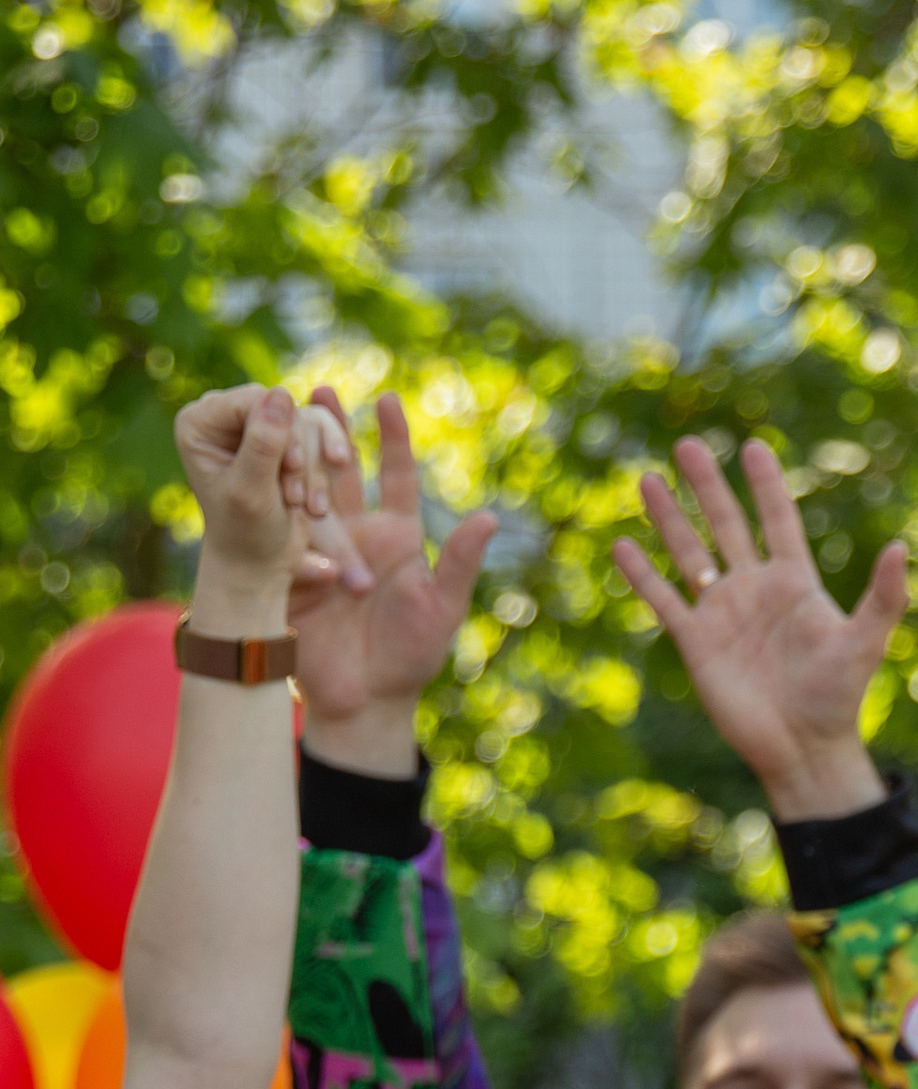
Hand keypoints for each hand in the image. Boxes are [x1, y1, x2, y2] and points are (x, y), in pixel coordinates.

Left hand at [172, 385, 354, 621]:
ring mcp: (255, 424)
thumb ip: (263, 443)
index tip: (289, 471)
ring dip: (313, 466)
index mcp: (199, 423)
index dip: (281, 431)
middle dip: (298, 454)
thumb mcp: (251, 491)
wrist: (260, 563)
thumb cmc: (246, 533)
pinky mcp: (284, 436)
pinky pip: (320, 429)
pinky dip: (327, 462)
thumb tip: (281, 394)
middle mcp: (223, 416)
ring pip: (305, 419)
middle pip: (282, 406)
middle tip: (295, 498)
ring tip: (305, 504)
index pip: (254, 399)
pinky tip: (324, 494)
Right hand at [289, 388, 498, 773]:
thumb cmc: (412, 654)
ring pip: (305, 490)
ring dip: (293, 453)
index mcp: (397, 535)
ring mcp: (321, 549)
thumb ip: (461, 562)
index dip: (392, 437)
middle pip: (340, 470)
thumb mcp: (442, 606)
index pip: (394, 475)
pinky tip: (258, 467)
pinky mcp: (291, 571)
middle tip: (314, 388)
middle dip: (327, 428)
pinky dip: (273, 502)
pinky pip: (281, 532)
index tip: (387, 397)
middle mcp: (357, 534)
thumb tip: (489, 518)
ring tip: (277, 414)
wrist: (367, 699)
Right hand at [610, 437, 905, 818]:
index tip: (753, 447)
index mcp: (794, 583)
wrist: (802, 749)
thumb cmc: (838, 698)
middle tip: (689, 445)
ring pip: (689, 555)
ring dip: (669, 519)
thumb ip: (883, 596)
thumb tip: (900, 548)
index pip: (777, 520)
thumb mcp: (865, 642)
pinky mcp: (696, 643)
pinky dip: (643, 575)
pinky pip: (664, 600)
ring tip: (649, 480)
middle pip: (725, 525)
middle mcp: (755, 591)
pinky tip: (622, 545)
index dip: (766, 485)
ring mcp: (722, 614)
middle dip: (708, 487)